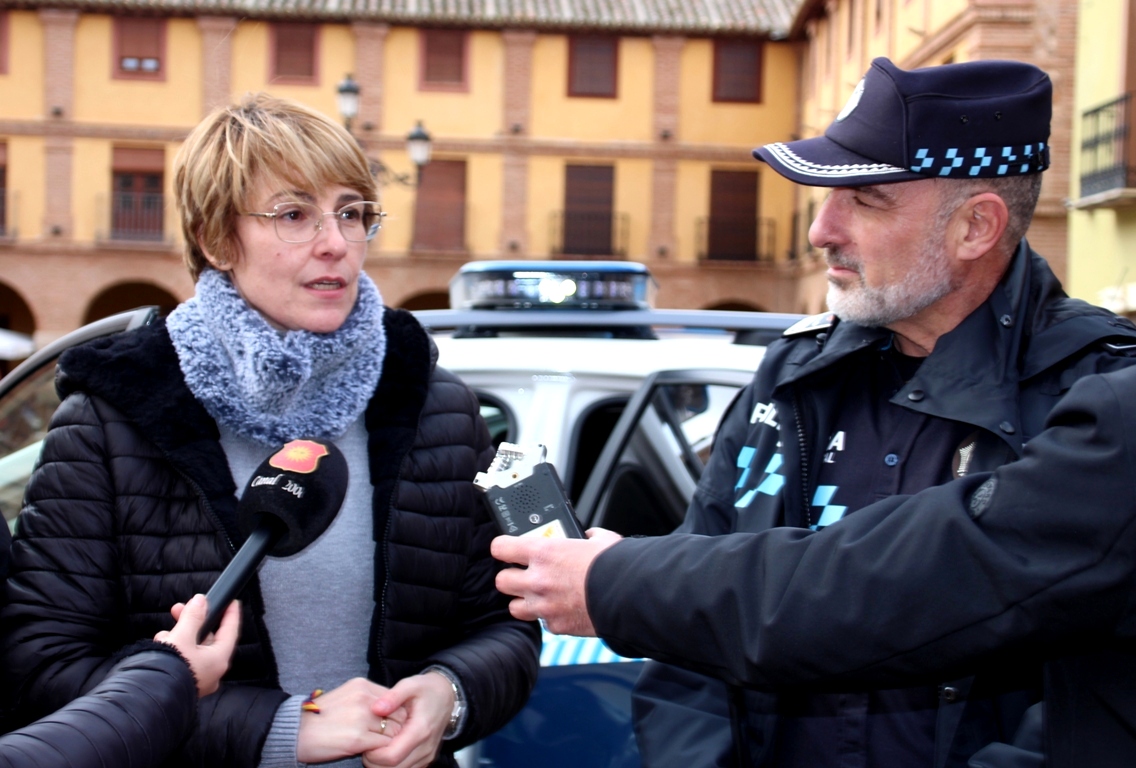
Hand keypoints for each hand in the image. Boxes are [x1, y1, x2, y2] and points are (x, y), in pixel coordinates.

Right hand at [154, 594, 239, 696]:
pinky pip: (182, 660)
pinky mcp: (183, 683)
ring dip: (178, 636)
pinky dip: (173, 650)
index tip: (232, 602)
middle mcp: (212, 671)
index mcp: (218, 660)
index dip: (231, 614)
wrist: (148, 702)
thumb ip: (192, 617)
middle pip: (207, 638)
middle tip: (180, 608)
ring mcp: (198, 679)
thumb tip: (200, 601)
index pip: (230, 631)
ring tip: (165, 634)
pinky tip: (161, 645)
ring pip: (191, 649)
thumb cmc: (169, 671)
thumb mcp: (182, 638)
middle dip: (192, 621)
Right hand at [296, 678, 405, 763]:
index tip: (389, 723)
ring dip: (387, 741)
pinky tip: (368, 750)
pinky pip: (383, 746)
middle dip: (394, 727)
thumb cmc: (320, 716)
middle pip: (398, 715)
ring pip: (393, 732)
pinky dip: (379, 750)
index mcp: (362, 685)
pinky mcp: (358, 739)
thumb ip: (368, 699)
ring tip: (376, 744)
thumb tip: (390, 710)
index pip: (395, 699)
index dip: (395, 714)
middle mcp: (364, 699)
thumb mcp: (346, 696)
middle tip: (385, 736)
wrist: (296, 732)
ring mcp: (362, 719)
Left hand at [362, 672, 453, 767]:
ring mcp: (427, 756)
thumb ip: (393, 696)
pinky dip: (392, 766)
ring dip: (382, 765)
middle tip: (367, 746)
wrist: (447, 697)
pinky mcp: (426, 760)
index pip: (392, 756)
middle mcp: (425, 748)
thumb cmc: (426, 690)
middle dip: (375, 762)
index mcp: (420, 730)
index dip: (374, 755)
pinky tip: (387, 751)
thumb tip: (376, 708)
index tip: (366, 743)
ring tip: (376, 748)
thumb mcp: (410, 684)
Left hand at [491, 527, 621, 635]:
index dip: (503, 548)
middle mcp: (538, 580)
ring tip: (540, 595)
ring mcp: (544, 606)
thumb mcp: (601, 540)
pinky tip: (565, 609)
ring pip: (515, 607)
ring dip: (525, 601)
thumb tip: (587, 537)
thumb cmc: (616, 566)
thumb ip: (587, 537)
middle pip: (502, 581)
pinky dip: (551, 617)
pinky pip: (544, 622)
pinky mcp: (557, 626)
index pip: (500, 547)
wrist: (630, 596)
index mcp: (544, 553)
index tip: (508, 549)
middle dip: (511, 577)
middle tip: (525, 574)